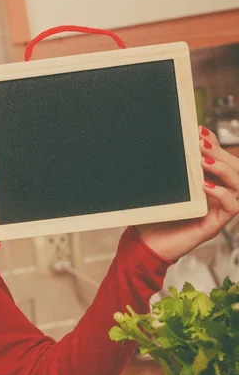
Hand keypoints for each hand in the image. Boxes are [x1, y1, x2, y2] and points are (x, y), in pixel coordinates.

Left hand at [135, 126, 238, 260]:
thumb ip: (167, 171)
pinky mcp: (214, 225)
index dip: (214, 144)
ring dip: (224, 170)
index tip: (199, 130)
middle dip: (221, 153)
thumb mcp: (160, 189)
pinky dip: (222, 194)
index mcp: (206, 184)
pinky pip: (232, 207)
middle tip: (202, 143)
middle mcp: (216, 196)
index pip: (220, 160)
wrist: (145, 244)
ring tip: (204, 162)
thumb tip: (164, 144)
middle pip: (235, 170)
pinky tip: (206, 186)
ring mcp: (217, 211)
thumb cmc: (152, 216)